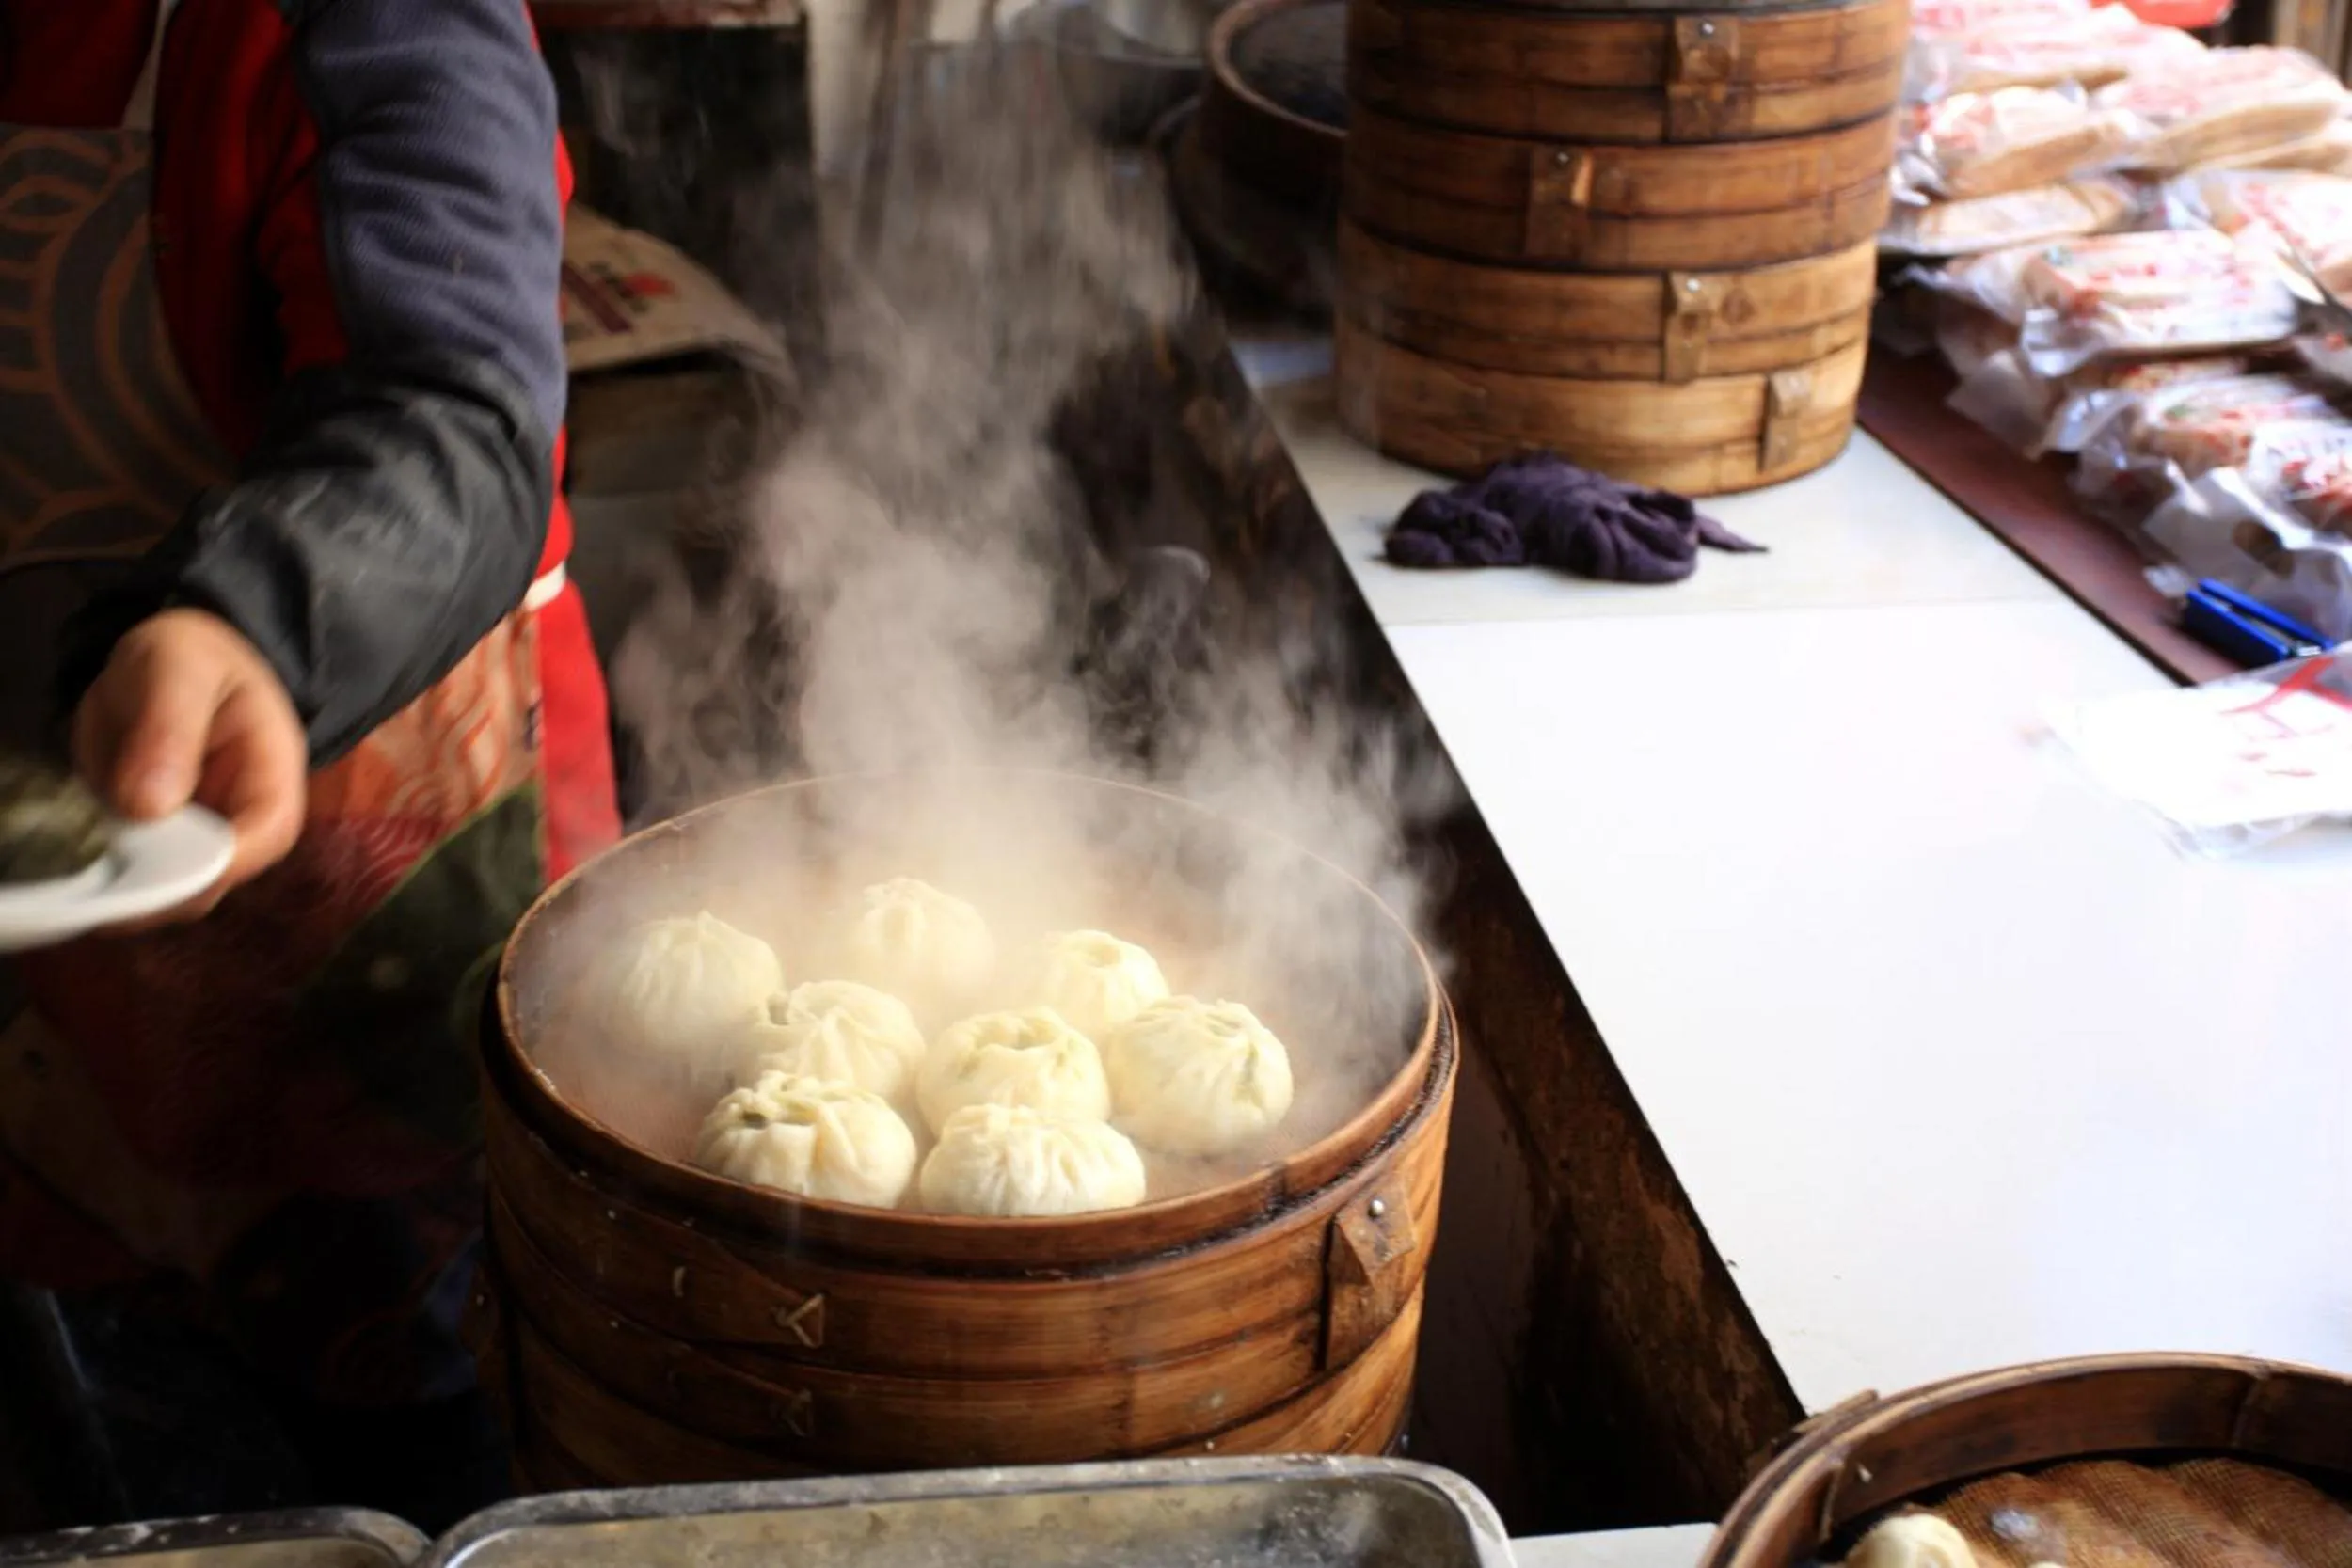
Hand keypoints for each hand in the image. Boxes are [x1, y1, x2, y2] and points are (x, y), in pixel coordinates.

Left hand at [72, 609, 306, 925]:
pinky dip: (100, 871)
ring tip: (77, 864)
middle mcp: (243, 815)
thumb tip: (148, 807)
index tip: (154, 871)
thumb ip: (168, 728)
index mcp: (271, 769)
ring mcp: (200, 835)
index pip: (268, 831)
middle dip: (157, 887)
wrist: (169, 660)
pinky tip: (71, 856)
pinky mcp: (158, 843)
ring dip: (121, 882)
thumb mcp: (177, 669)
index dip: (219, 861)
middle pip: (215, 877)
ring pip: (168, 887)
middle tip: (95, 880)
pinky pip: (132, 873)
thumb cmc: (189, 655)